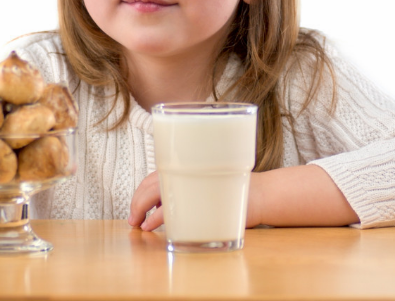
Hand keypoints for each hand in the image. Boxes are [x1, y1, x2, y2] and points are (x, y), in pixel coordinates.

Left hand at [127, 171, 264, 230]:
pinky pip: (174, 208)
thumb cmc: (231, 193)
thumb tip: (158, 207)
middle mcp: (189, 173)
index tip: (135, 209)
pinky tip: (153, 226)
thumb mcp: (205, 185)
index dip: (140, 193)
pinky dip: (158, 217)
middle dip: (137, 201)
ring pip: (158, 193)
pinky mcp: (202, 201)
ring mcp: (195, 185)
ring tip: (139, 224)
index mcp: (188, 168)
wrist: (261, 195)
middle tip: (132, 218)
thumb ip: (186, 189)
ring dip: (144, 209)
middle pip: (152, 184)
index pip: (154, 177)